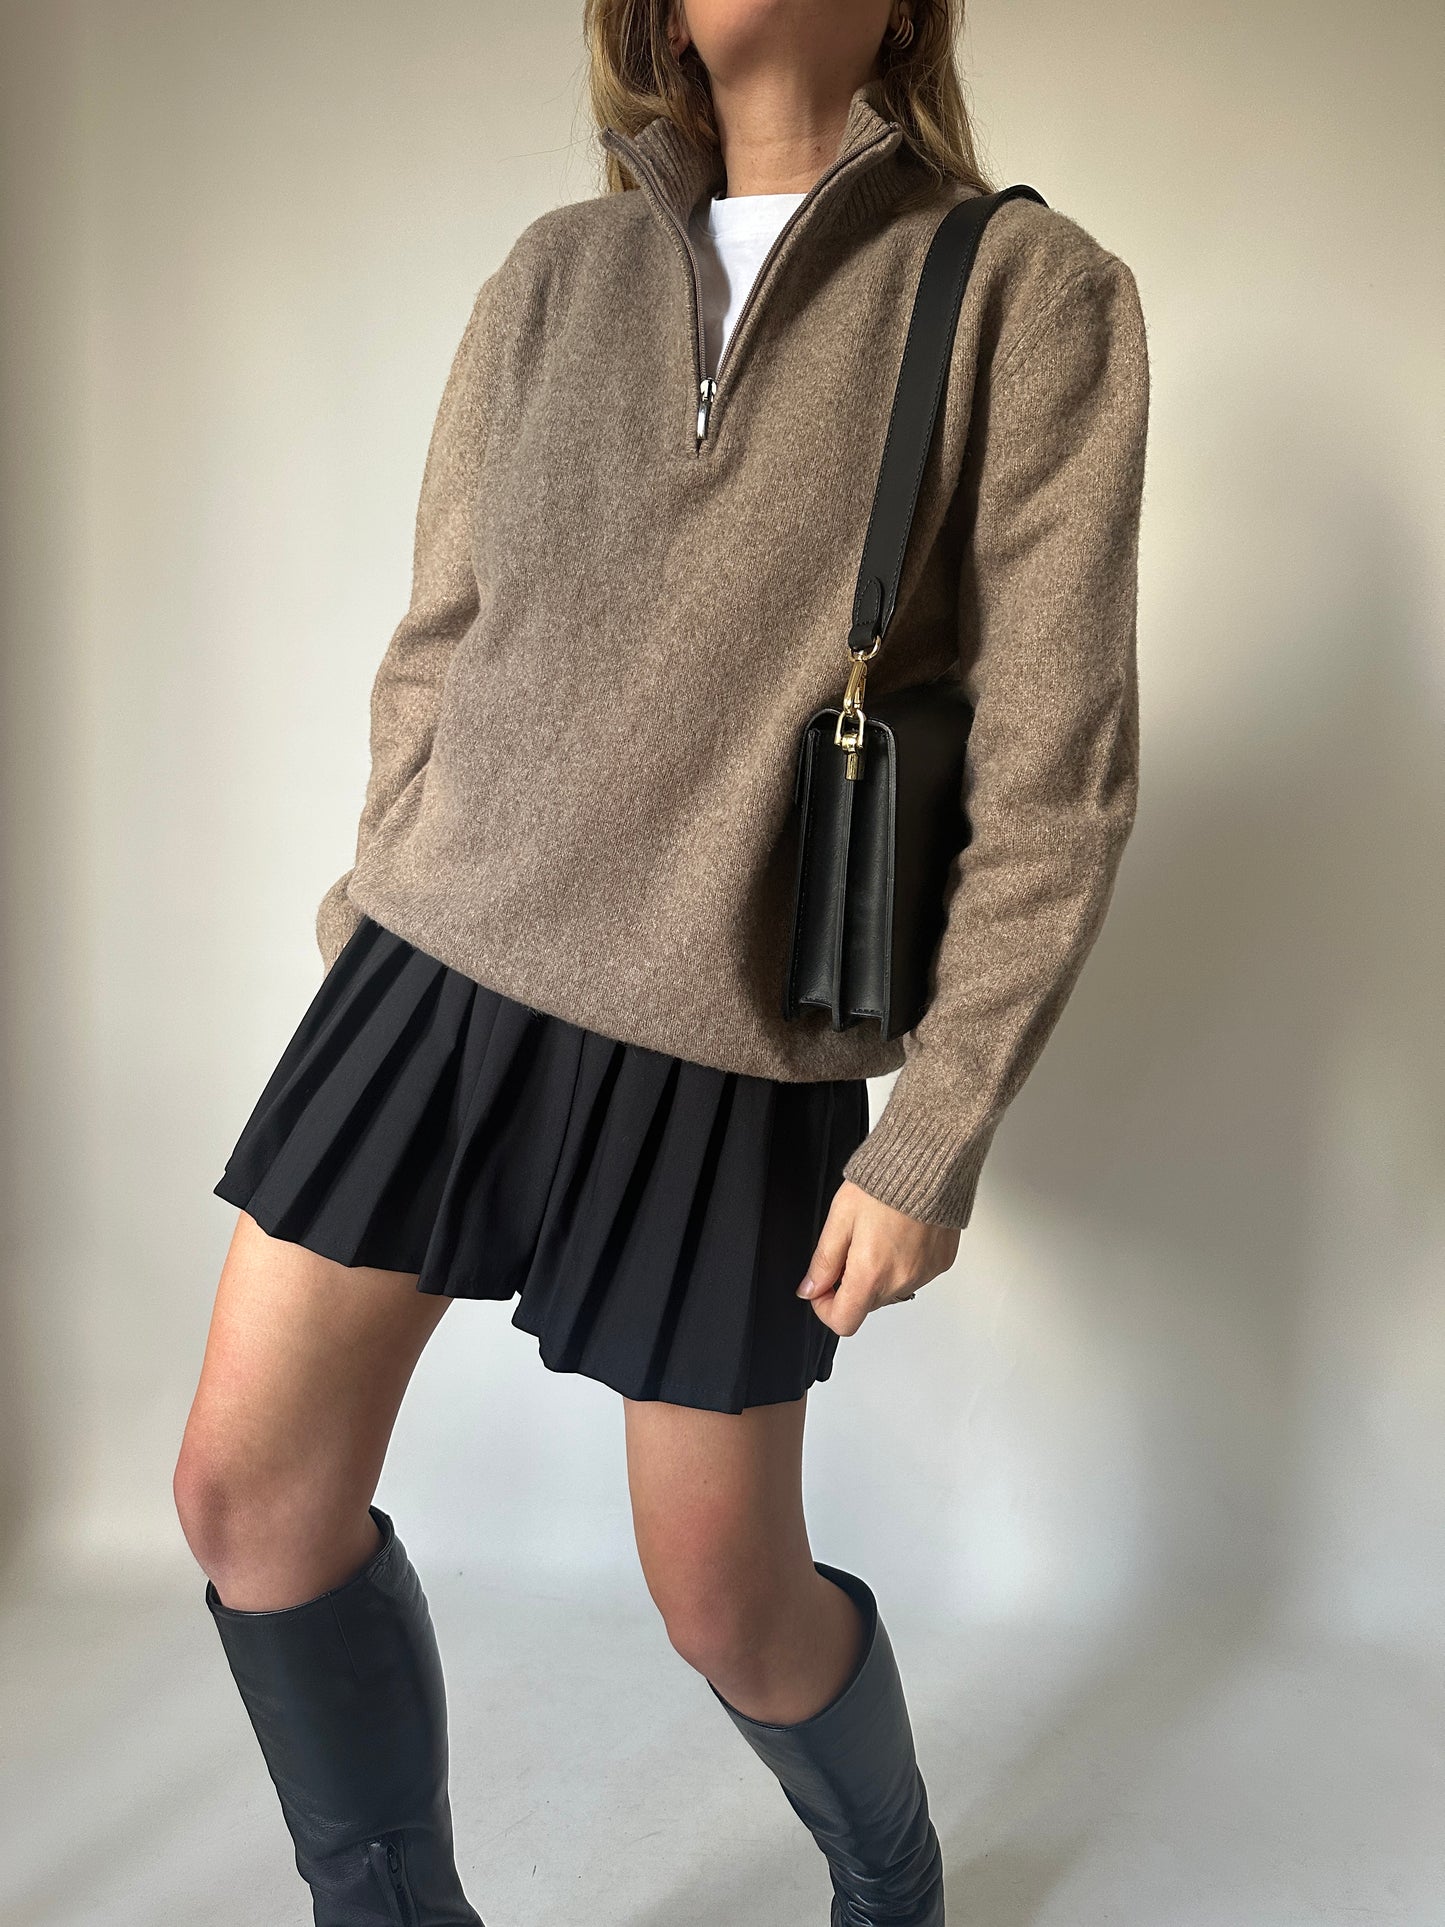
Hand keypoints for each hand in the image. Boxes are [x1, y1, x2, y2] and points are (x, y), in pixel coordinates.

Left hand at [797, 1181, 959, 1335]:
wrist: (929, 1164)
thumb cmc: (886, 1184)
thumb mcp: (840, 1218)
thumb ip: (824, 1260)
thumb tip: (810, 1288)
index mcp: (871, 1273)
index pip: (844, 1321)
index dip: (825, 1307)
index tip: (822, 1286)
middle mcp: (901, 1280)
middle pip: (867, 1304)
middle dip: (852, 1283)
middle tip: (851, 1246)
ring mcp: (925, 1274)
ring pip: (891, 1290)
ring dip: (878, 1274)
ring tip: (879, 1234)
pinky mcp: (941, 1263)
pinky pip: (915, 1275)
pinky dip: (902, 1263)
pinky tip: (900, 1234)